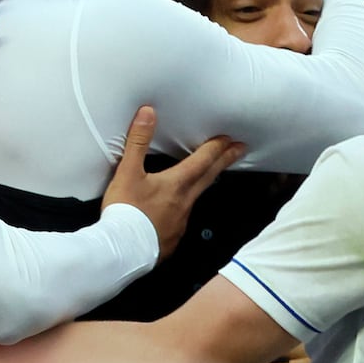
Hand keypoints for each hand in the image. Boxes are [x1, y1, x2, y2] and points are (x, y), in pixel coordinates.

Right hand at [102, 107, 243, 260]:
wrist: (123, 250)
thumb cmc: (127, 210)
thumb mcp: (127, 172)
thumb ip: (138, 142)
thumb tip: (148, 112)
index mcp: (177, 183)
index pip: (203, 160)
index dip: (217, 147)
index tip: (231, 139)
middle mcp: (185, 201)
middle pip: (209, 177)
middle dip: (225, 161)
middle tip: (240, 150)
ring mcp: (181, 221)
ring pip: (198, 197)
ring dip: (207, 182)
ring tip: (211, 173)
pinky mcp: (173, 237)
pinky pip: (183, 217)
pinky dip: (185, 206)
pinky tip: (178, 208)